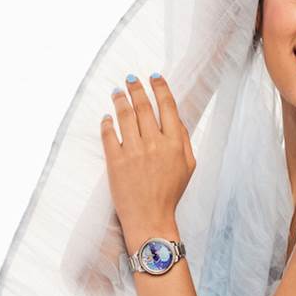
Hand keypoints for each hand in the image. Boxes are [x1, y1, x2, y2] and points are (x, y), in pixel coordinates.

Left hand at [101, 73, 195, 249]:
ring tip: (117, 92)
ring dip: (120, 99)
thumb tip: (174, 117)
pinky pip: (108, 134)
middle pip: (144, 106)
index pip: (167, 106)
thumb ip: (183, 139)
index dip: (160, 88)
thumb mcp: (188, 165)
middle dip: (136, 88)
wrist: (150, 218)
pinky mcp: (115, 161)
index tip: (154, 77)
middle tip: (130, 79)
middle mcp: (154, 143)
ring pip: (125, 115)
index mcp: (174, 143)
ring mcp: (133, 151)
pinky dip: (107, 122)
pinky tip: (107, 117)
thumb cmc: (170, 193)